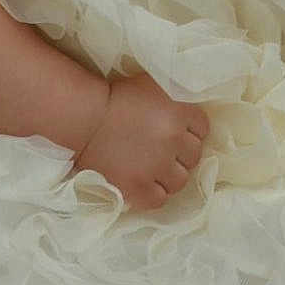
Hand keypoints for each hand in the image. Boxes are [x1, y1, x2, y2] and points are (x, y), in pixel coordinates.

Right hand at [72, 72, 209, 209]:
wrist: (82, 116)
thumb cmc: (115, 96)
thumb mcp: (151, 85)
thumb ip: (175, 97)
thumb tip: (189, 109)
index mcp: (179, 113)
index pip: (202, 128)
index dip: (190, 130)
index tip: (176, 131)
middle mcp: (173, 140)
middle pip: (194, 155)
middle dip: (181, 153)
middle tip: (163, 149)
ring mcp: (157, 166)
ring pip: (180, 181)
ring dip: (169, 175)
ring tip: (154, 168)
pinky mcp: (138, 187)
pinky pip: (160, 199)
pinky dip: (153, 192)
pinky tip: (144, 182)